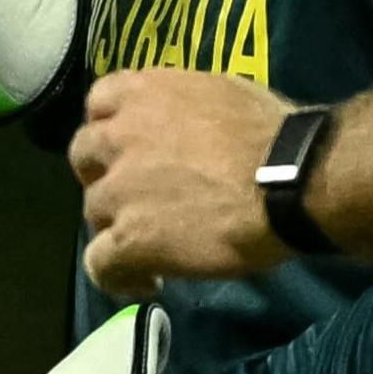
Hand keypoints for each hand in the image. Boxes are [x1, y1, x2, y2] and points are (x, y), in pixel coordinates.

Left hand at [69, 72, 296, 299]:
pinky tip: (148, 280)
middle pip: (84, 156)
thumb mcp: (223, 93)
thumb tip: (188, 129)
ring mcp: (119, 189)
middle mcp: (119, 136)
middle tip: (137, 196)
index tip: (131, 148)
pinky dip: (118, 275)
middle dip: (104, 175)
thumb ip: (186, 109)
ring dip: (118, 225)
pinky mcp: (129, 238)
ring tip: (152, 246)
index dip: (110, 127)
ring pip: (94, 211)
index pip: (99, 102)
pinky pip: (99, 264)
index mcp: (144, 93)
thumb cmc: (273, 134)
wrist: (288, 181)